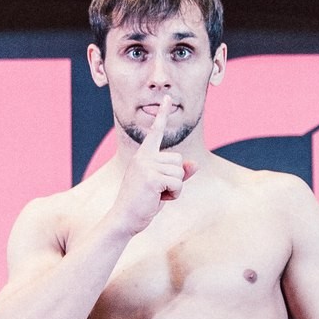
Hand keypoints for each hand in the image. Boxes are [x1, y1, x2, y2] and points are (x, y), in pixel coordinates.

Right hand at [108, 96, 194, 234]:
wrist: (124, 219)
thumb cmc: (142, 204)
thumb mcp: (162, 186)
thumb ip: (178, 174)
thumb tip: (194, 164)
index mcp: (143, 156)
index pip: (155, 132)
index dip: (163, 115)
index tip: (168, 98)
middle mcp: (144, 157)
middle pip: (178, 160)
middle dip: (175, 179)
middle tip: (157, 192)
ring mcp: (147, 166)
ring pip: (180, 172)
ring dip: (175, 189)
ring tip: (157, 196)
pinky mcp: (152, 178)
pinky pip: (178, 183)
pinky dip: (174, 195)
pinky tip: (159, 200)